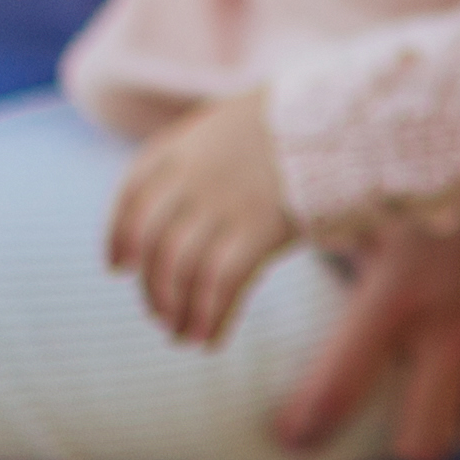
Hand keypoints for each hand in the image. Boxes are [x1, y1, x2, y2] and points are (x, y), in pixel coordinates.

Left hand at [106, 88, 302, 346]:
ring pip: (182, 271)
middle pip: (154, 245)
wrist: (341, 119)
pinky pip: (221, 283)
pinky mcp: (259, 227)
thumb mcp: (230, 125)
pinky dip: (211, 317)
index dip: (119, 238)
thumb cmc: (290, 127)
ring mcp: (224, 202)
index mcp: (181, 148)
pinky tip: (211, 340)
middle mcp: (193, 176)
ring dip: (179, 311)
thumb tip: (174, 212)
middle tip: (160, 315)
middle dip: (153, 288)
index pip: (131, 199)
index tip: (118, 268)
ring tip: (183, 336)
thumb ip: (197, 159)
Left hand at [269, 196, 459, 459]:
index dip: (305, 431)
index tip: (296, 437)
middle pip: (423, 447)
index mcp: (397, 299)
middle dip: (418, 436)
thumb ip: (340, 232)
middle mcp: (456, 333)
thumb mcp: (387, 193)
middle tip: (419, 409)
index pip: (332, 396)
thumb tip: (271, 231)